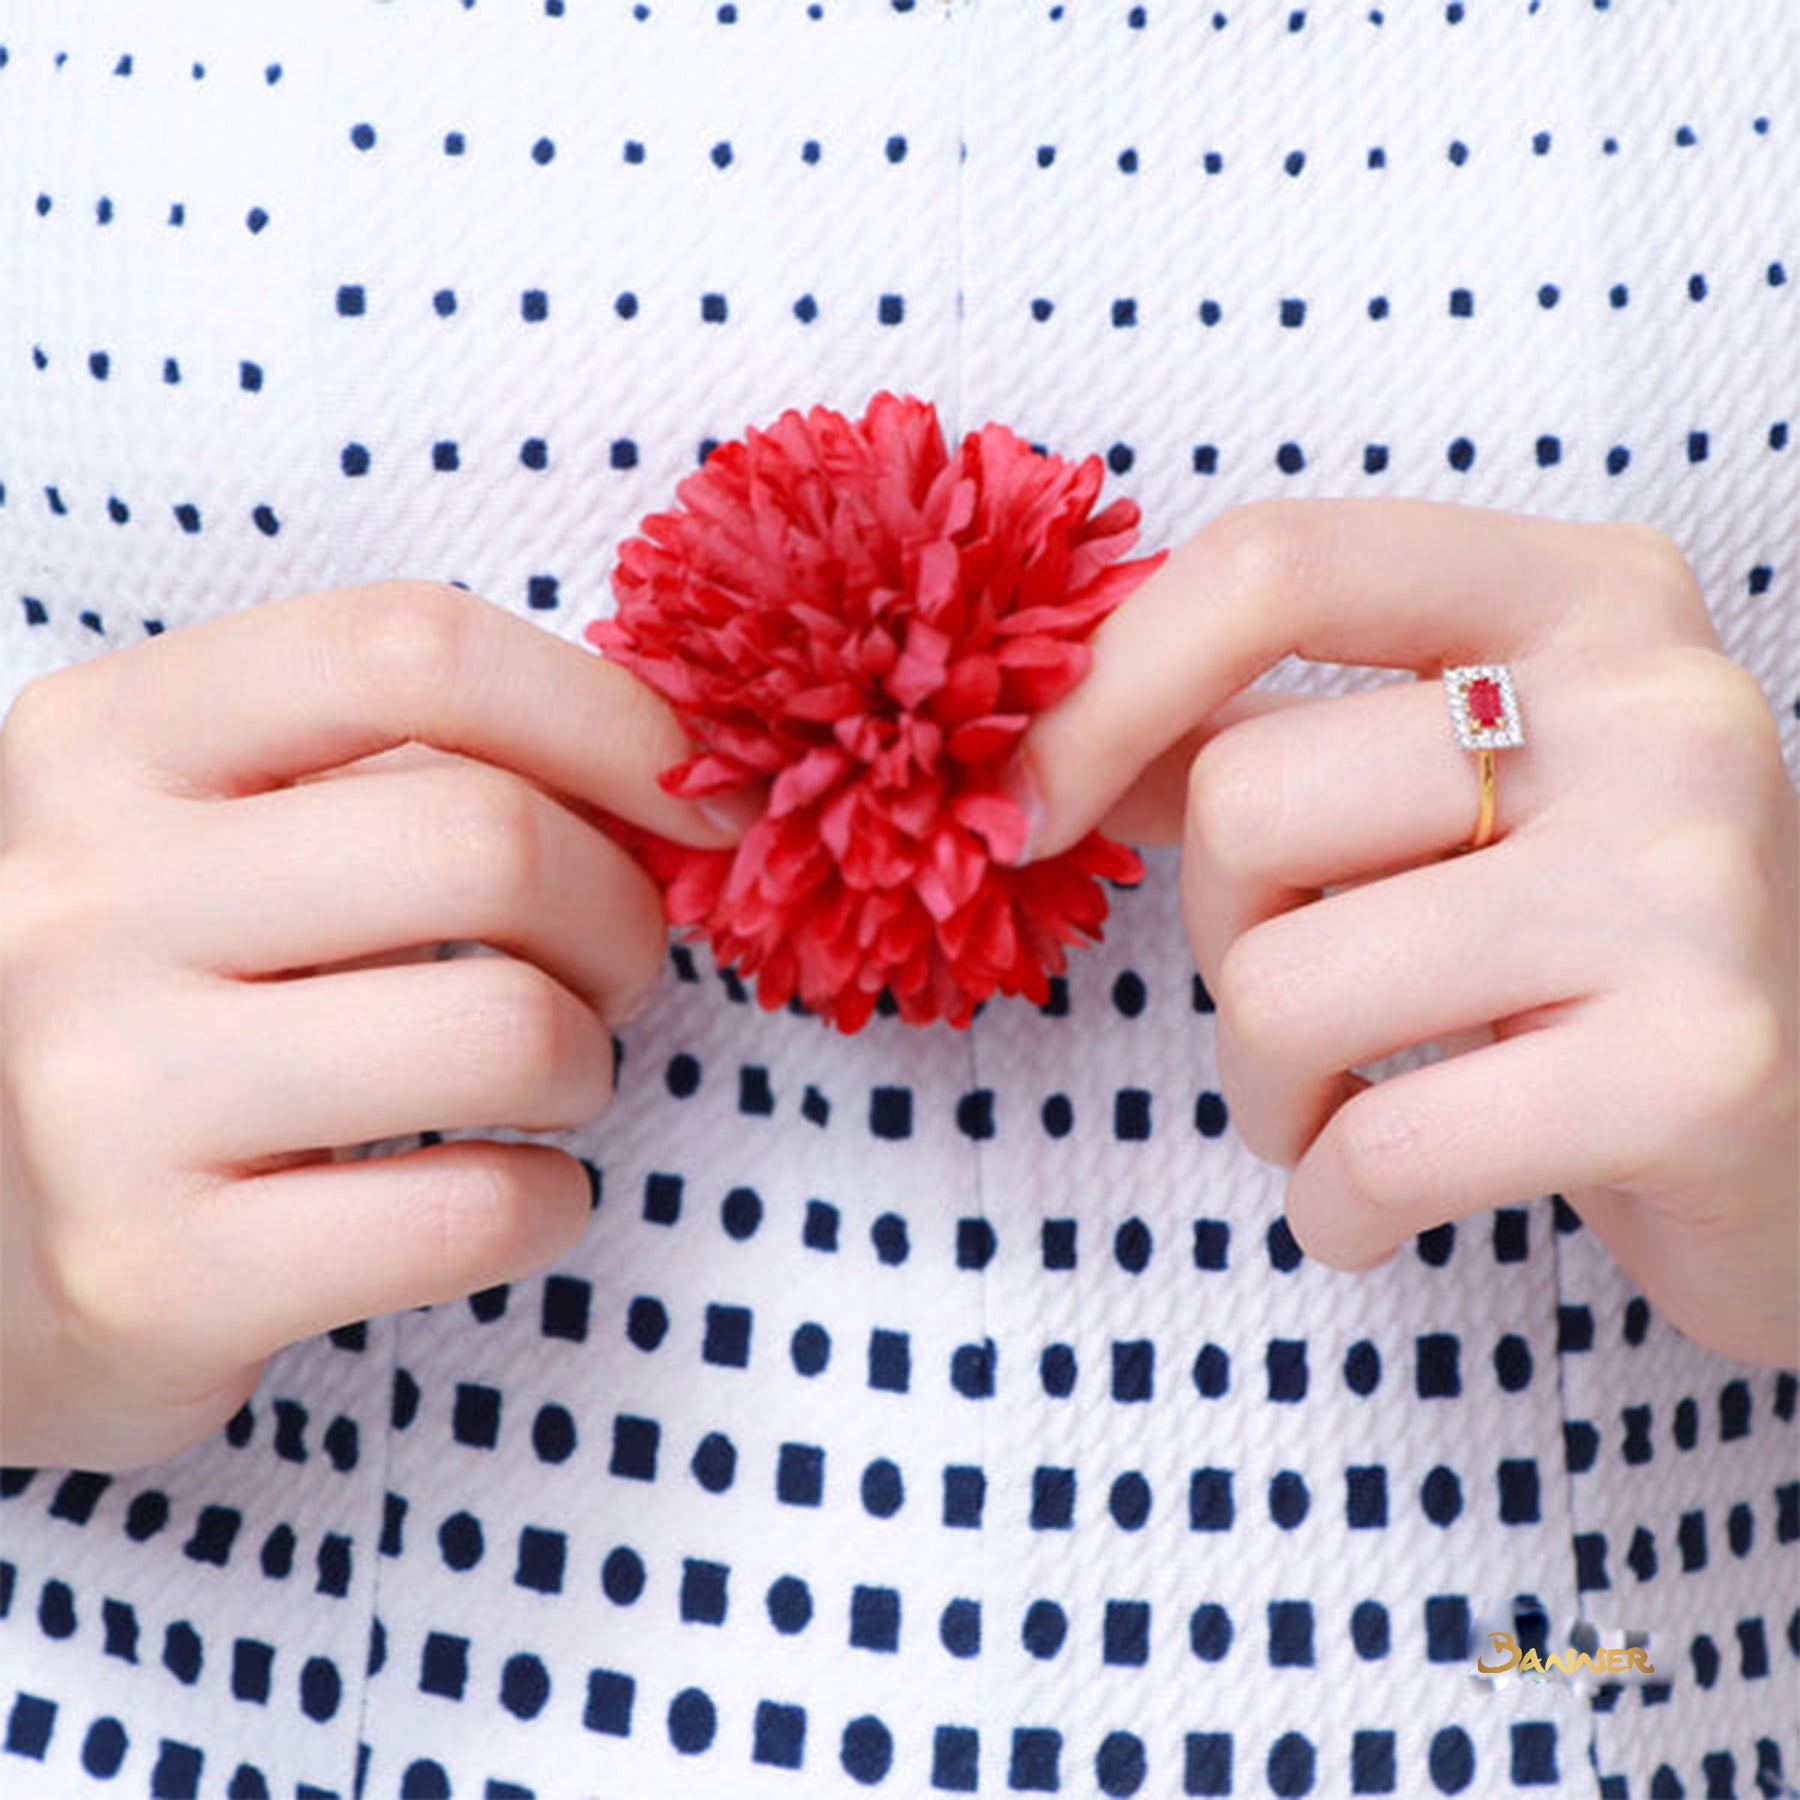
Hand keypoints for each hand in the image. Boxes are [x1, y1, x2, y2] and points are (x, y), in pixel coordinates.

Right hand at [1, 581, 738, 1469]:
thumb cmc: (157, 1007)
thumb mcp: (211, 834)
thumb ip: (397, 769)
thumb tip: (670, 767)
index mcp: (106, 743)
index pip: (408, 651)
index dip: (604, 714)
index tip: (695, 794)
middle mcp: (81, 901)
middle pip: (489, 843)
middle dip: (622, 914)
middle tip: (615, 966)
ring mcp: (103, 1094)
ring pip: (509, 1028)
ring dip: (589, 1062)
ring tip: (546, 1079)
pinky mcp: (158, 1272)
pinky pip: (476, 1210)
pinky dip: (550, 1201)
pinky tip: (504, 1192)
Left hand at [1016, 501, 1798, 1365]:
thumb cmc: (1579, 954)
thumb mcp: (1446, 802)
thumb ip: (1262, 744)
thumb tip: (1050, 745)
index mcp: (1579, 596)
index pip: (1276, 564)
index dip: (1103, 690)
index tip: (1025, 805)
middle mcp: (1657, 705)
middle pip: (1247, 804)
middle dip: (1226, 943)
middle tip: (1313, 1005)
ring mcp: (1693, 883)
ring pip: (1285, 987)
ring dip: (1271, 1092)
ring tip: (1353, 1108)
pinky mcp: (1704, 1067)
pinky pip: (1381, 1150)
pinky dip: (1336, 1205)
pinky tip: (1391, 1197)